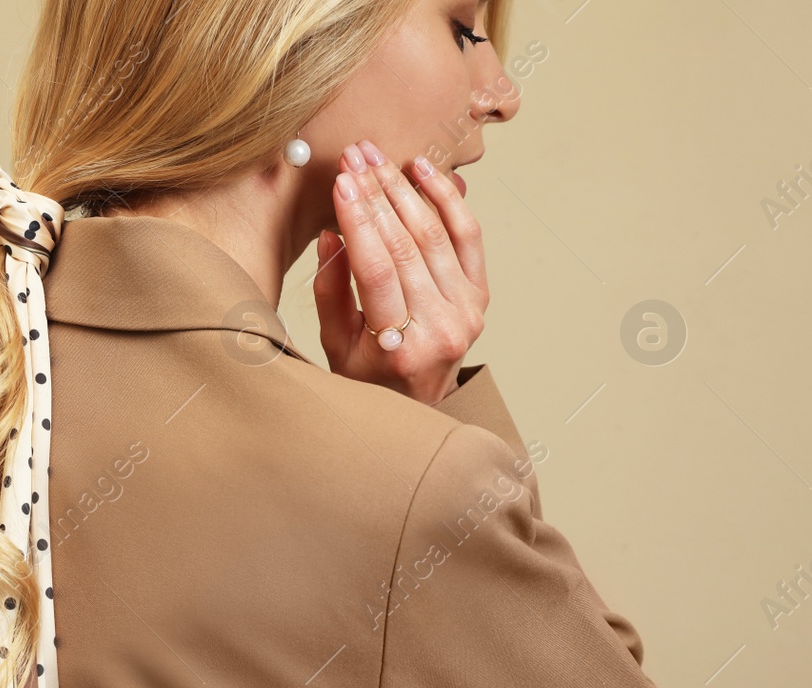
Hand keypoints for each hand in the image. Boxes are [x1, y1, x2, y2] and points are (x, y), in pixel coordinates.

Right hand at [312, 139, 489, 405]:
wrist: (417, 406)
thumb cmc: (368, 379)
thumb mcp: (335, 347)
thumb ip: (331, 293)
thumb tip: (333, 234)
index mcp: (398, 348)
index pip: (377, 271)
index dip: (359, 222)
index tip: (342, 184)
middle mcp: (440, 328)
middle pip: (407, 247)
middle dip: (377, 195)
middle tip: (355, 157)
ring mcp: (466, 311)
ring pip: (436, 236)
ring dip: (405, 190)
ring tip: (378, 158)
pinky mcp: (480, 297)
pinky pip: (468, 237)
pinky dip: (448, 200)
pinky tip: (423, 172)